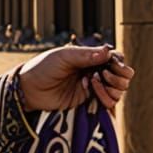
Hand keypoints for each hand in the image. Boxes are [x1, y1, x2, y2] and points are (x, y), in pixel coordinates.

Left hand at [16, 45, 134, 117]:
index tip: (112, 64)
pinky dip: (106, 97)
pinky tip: (91, 90)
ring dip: (112, 86)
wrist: (28, 89)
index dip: (119, 62)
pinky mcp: (89, 101)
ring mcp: (94, 87)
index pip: (116, 58)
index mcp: (90, 57)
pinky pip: (109, 102)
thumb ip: (85, 55)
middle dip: (119, 75)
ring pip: (119, 89)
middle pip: (124, 75)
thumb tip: (108, 51)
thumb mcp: (63, 57)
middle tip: (104, 74)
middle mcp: (95, 71)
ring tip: (93, 82)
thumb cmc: (43, 67)